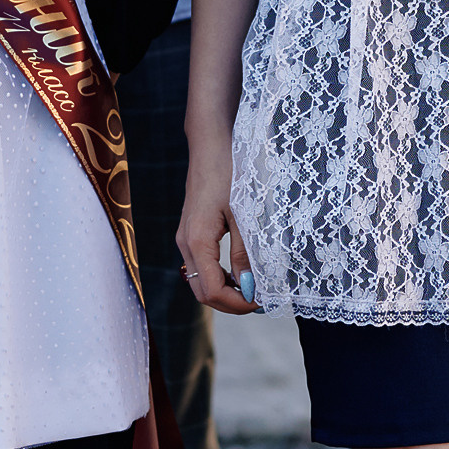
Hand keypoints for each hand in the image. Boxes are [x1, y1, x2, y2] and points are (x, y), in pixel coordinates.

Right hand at [175, 148, 258, 314]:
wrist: (211, 144)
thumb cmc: (229, 173)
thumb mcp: (244, 214)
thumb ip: (245, 252)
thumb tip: (250, 287)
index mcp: (197, 240)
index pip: (212, 291)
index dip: (237, 303)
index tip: (262, 301)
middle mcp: (185, 243)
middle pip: (202, 292)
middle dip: (230, 303)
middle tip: (260, 300)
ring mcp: (185, 238)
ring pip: (199, 281)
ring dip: (225, 292)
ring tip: (253, 288)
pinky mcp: (190, 232)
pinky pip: (200, 267)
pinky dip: (219, 277)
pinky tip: (239, 272)